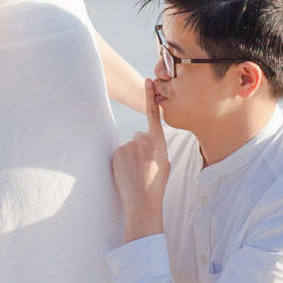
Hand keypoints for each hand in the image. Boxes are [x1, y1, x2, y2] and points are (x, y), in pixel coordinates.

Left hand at [111, 78, 168, 238]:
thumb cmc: (156, 185)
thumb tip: (147, 141)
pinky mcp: (118, 152)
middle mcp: (144, 140)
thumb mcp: (164, 163)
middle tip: (143, 167)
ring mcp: (130, 145)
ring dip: (130, 157)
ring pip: (128, 147)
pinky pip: (119, 153)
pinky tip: (127, 173)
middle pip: (139, 136)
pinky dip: (121, 162)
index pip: (154, 115)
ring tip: (135, 173)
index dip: (150, 97)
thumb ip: (157, 148)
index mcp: (160, 142)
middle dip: (139, 148)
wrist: (143, 201)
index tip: (148, 81)